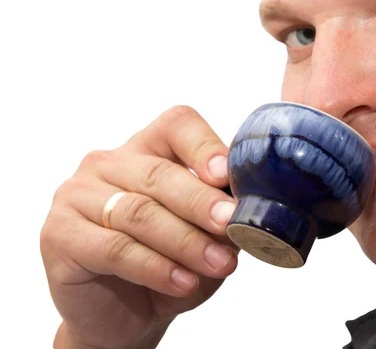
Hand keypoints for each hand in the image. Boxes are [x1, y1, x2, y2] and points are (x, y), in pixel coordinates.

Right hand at [40, 106, 238, 348]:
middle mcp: (108, 163)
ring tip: (219, 264)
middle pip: (158, 173)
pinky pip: (114, 248)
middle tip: (231, 225)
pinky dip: (155, 267)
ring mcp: (77, 195)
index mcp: (147, 148)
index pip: (177, 126)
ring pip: (139, 212)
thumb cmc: (170, 263)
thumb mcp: (205, 235)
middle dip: (201, 202)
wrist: (124, 315)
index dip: (204, 146)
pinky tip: (183, 282)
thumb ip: (221, 212)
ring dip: (185, 241)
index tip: (225, 174)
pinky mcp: (59, 234)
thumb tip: (249, 199)